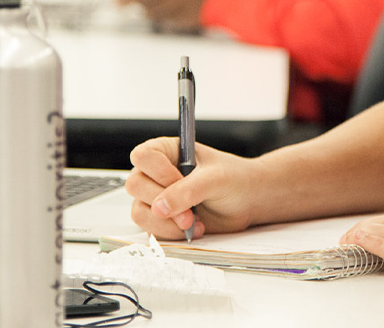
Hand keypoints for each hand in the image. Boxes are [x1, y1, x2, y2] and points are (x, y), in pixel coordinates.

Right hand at [126, 137, 258, 239]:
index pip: (143, 156)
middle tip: (190, 213)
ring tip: (192, 222)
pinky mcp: (161, 218)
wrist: (248, 201)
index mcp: (167, 150)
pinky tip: (192, 228)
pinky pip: (149, 228)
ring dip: (166, 223)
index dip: (158, 173)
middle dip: (163, 203)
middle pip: (135, 185)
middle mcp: (157, 172)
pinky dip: (170, 233)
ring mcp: (156, 196)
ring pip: (139, 210)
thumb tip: (159, 207)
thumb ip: (186, 191)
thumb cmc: (234, 180)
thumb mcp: (214, 179)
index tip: (179, 182)